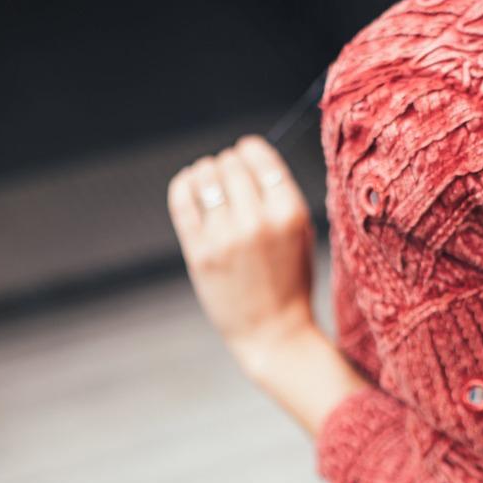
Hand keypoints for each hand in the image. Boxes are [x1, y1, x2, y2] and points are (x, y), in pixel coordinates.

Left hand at [167, 135, 317, 370]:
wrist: (273, 332)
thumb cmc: (290, 281)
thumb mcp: (300, 234)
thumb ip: (279, 195)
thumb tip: (247, 156)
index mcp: (290, 213)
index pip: (260, 157)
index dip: (249, 150)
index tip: (244, 154)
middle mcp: (257, 221)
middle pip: (231, 164)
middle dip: (228, 165)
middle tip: (228, 178)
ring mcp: (225, 237)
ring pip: (205, 177)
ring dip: (205, 172)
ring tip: (209, 181)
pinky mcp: (199, 252)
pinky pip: (182, 200)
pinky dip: (184, 185)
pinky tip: (190, 186)